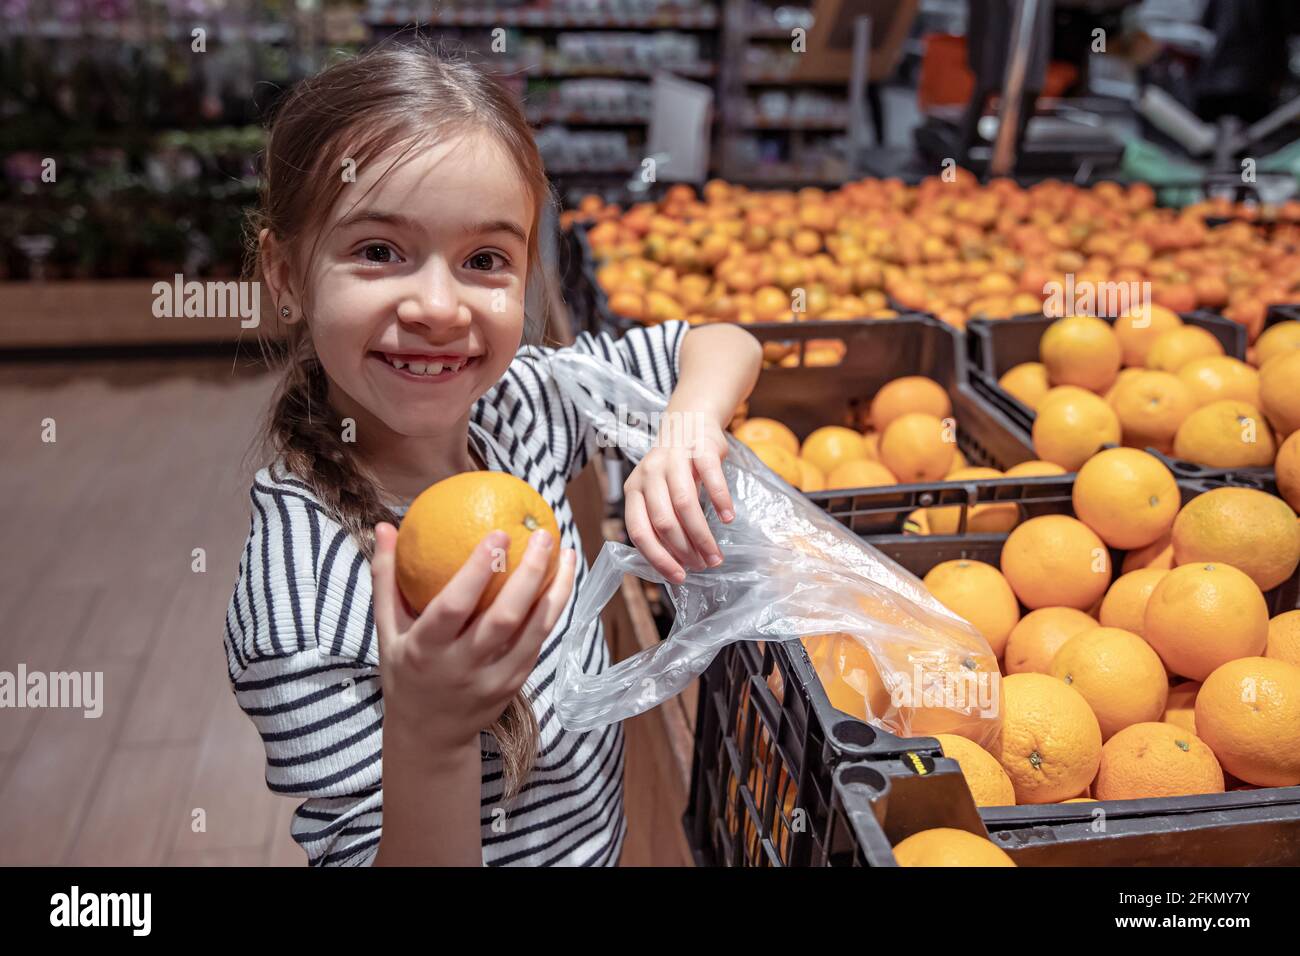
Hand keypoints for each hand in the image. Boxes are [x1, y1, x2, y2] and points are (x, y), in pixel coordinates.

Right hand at [370, 523, 576, 759]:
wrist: (429, 736)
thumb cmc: (406, 670)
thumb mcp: (387, 629)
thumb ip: (386, 578)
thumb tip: (387, 525)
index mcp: (425, 649)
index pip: (454, 606)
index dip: (477, 571)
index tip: (499, 533)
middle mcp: (460, 667)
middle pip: (503, 618)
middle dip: (529, 575)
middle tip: (543, 535)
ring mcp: (492, 680)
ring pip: (534, 632)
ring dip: (555, 591)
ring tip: (567, 554)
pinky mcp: (514, 686)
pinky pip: (539, 643)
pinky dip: (554, 611)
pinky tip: (562, 582)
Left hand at [623, 414, 734, 583]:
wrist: (690, 421)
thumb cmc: (675, 469)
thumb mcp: (658, 493)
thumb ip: (660, 522)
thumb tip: (673, 564)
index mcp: (633, 489)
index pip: (639, 531)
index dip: (658, 558)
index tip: (678, 577)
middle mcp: (648, 474)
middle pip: (663, 521)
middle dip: (685, 551)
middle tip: (703, 565)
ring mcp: (673, 459)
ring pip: (685, 505)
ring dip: (702, 535)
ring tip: (716, 554)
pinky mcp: (699, 448)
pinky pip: (711, 477)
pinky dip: (720, 501)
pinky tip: (728, 519)